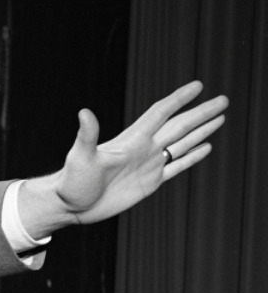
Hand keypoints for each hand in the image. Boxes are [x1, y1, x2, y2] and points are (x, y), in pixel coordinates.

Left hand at [19, 80, 227, 237]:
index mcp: (131, 140)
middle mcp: (143, 149)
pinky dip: (192, 157)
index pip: (160, 113)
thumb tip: (84, 112)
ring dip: (201, 131)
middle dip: (201, 113)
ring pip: (181, 143)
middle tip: (223, 100)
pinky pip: (176, 167)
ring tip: (220, 117)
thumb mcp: (80, 157)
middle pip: (179, 126)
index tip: (198, 85)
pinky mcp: (149, 183)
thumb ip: (87, 135)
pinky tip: (205, 147)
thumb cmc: (71, 182)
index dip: (179, 99)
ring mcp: (148, 165)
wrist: (69, 207)